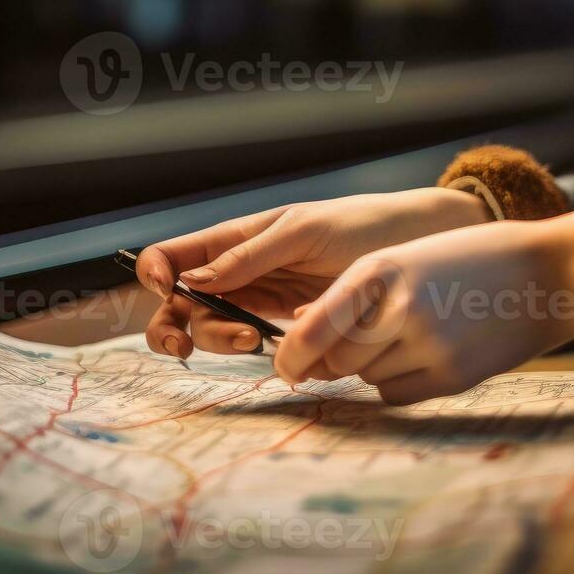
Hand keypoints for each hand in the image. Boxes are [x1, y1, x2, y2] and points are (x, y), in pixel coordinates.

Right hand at [138, 188, 490, 357]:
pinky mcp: (289, 324)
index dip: (155, 273)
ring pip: (212, 327)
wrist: (418, 246)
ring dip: (218, 338)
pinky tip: (278, 343)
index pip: (174, 255)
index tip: (164, 290)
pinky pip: (253, 340)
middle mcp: (241, 270)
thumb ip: (250, 256)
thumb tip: (191, 280)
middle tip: (185, 346)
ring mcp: (263, 299)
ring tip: (253, 340)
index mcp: (236, 237)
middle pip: (181, 302)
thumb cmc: (361, 225)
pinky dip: (254, 348)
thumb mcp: (303, 232)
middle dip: (173, 324)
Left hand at [273, 208, 573, 403]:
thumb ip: (357, 294)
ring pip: (367, 378)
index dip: (289, 356)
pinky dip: (398, 382)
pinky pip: (398, 393)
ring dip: (370, 366)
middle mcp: (399, 309)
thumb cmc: (469, 259)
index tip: (285, 366)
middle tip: (341, 352)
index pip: (312, 330)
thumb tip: (301, 328)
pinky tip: (424, 355)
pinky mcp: (452, 377)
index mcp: (380, 271)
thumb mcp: (407, 258)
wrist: (546, 273)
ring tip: (405, 336)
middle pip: (337, 360)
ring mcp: (428, 347)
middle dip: (332, 361)